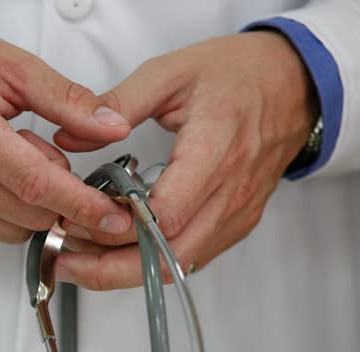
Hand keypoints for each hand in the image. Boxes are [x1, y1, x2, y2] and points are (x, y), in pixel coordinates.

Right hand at [0, 12, 132, 241]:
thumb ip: (68, 101)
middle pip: (27, 213)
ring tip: (15, 159)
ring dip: (30, 205)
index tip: (113, 216)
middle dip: (60, 199)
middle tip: (57, 163)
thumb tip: (112, 128)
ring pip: (8, 229)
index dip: (82, 204)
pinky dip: (2, 211)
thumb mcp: (13, 66)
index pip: (37, 184)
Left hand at [53, 31, 317, 288]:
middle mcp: (231, 192)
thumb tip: (70, 135)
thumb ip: (117, 103)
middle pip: (168, 256)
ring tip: (82, 258)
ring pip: (178, 266)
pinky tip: (121, 250)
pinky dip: (153, 262)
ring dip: (127, 270)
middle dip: (110, 268)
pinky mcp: (238, 223)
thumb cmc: (238, 75)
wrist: (295, 85)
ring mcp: (237, 213)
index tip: (78, 218)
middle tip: (65, 260)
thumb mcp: (171, 73)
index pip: (166, 214)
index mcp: (215, 150)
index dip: (118, 227)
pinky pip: (192, 258)